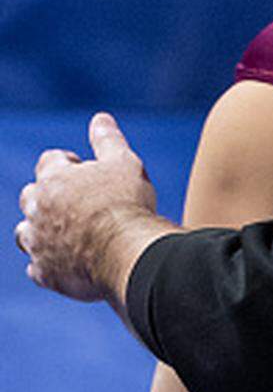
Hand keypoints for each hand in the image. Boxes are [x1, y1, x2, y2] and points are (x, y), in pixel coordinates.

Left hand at [15, 114, 156, 301]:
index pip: (49, 161)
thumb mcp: (124, 163)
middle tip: (79, 204)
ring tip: (68, 234)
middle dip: (49, 197)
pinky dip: (48, 263)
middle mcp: (37, 210)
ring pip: (25, 234)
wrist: (128, 253)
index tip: (88, 173)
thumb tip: (100, 118)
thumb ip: (108, 140)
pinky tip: (69, 261)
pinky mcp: (44, 272)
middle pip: (31, 196)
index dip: (69, 165)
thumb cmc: (127, 205)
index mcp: (54, 179)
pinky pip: (36, 267)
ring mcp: (38, 243)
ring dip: (41, 231)